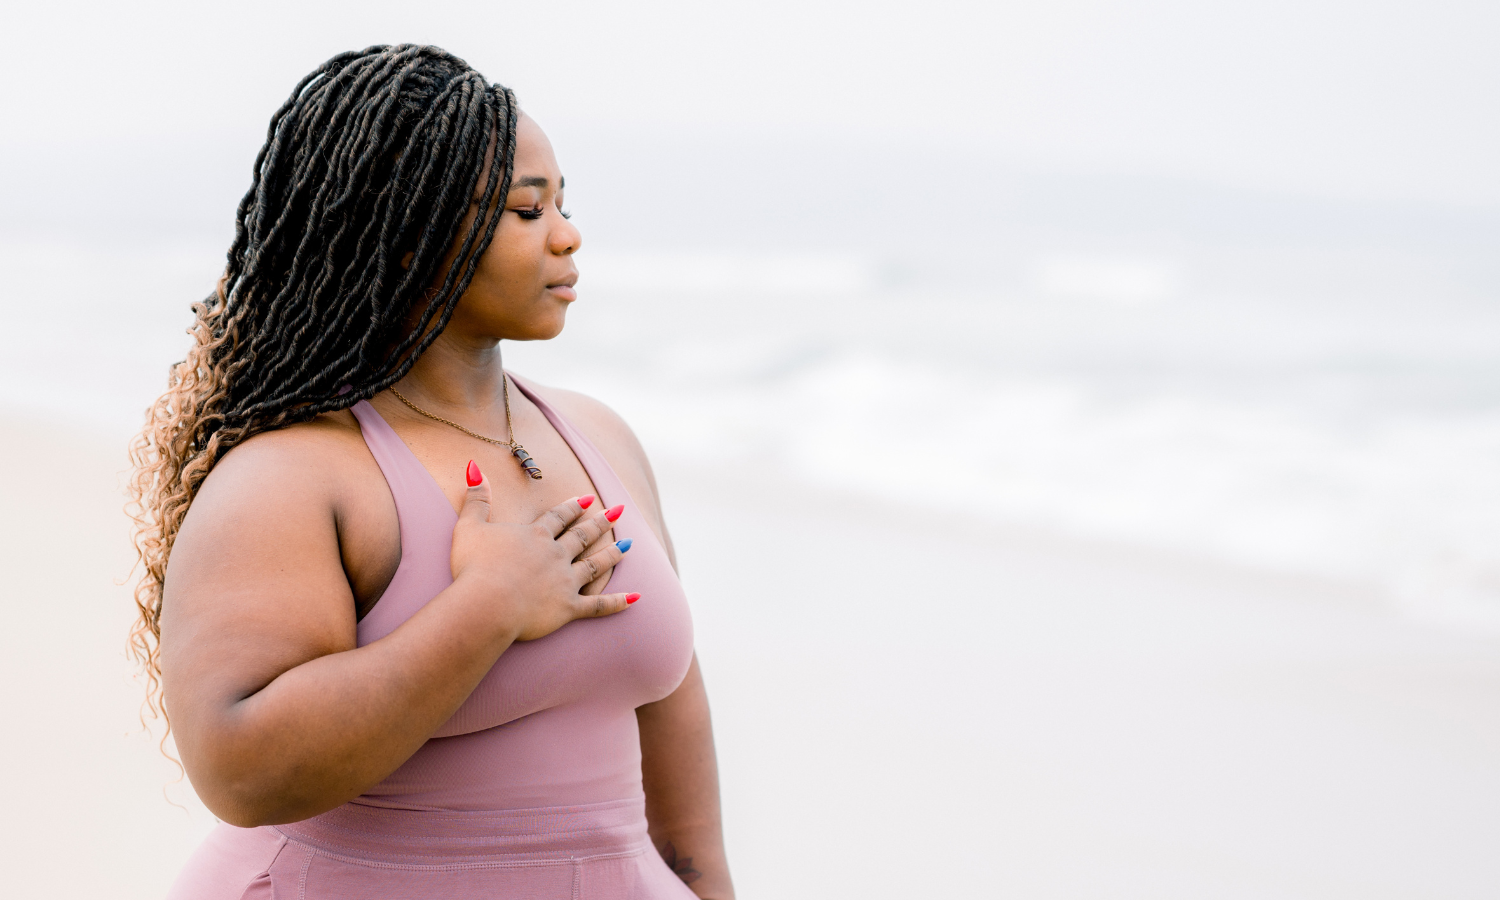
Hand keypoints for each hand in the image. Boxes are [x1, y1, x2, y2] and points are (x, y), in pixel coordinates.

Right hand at [450, 461, 635, 641]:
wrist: (485, 604)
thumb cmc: (473, 567)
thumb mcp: (469, 527)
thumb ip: (475, 499)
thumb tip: (473, 467)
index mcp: (535, 535)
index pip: (559, 517)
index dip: (573, 507)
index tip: (588, 499)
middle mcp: (555, 554)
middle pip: (582, 536)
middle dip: (600, 522)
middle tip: (618, 511)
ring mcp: (565, 581)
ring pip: (595, 565)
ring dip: (612, 554)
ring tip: (628, 544)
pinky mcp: (568, 608)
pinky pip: (598, 605)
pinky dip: (618, 602)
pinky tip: (636, 597)